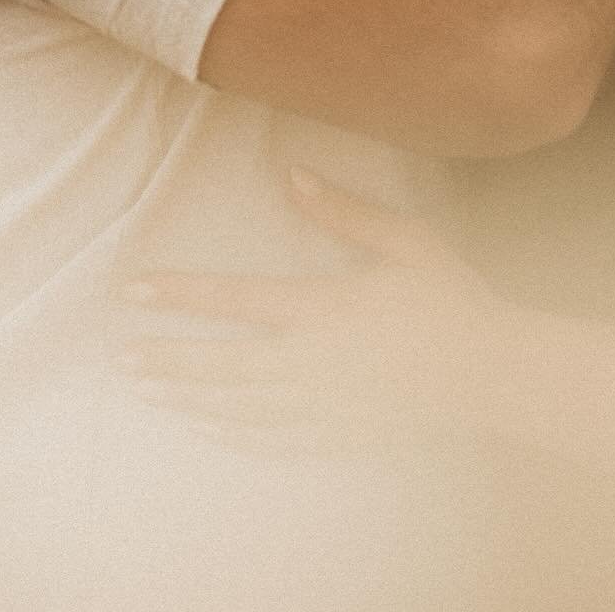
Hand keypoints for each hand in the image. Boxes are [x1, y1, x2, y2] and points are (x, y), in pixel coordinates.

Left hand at [119, 169, 499, 446]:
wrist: (491, 373)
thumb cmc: (449, 298)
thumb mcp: (403, 240)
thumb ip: (343, 212)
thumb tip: (291, 175)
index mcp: (321, 309)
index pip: (234, 300)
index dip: (181, 294)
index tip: (136, 289)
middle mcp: (309, 363)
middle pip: (221, 364)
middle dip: (168, 359)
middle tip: (123, 360)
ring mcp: (320, 405)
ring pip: (237, 406)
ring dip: (189, 397)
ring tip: (150, 392)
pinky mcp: (337, 433)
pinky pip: (271, 439)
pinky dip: (233, 433)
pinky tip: (212, 427)